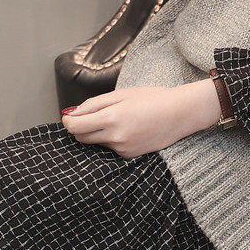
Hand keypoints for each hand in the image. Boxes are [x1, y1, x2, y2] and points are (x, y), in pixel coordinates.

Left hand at [62, 81, 222, 158]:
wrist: (181, 113)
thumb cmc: (154, 99)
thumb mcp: (122, 94)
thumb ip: (94, 103)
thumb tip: (73, 113)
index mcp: (111, 118)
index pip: (75, 127)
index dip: (68, 121)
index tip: (70, 115)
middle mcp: (115, 137)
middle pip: (82, 138)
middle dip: (82, 127)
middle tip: (94, 114)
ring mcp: (123, 149)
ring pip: (97, 143)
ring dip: (99, 133)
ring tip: (119, 119)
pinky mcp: (130, 155)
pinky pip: (112, 148)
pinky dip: (113, 139)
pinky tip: (129, 128)